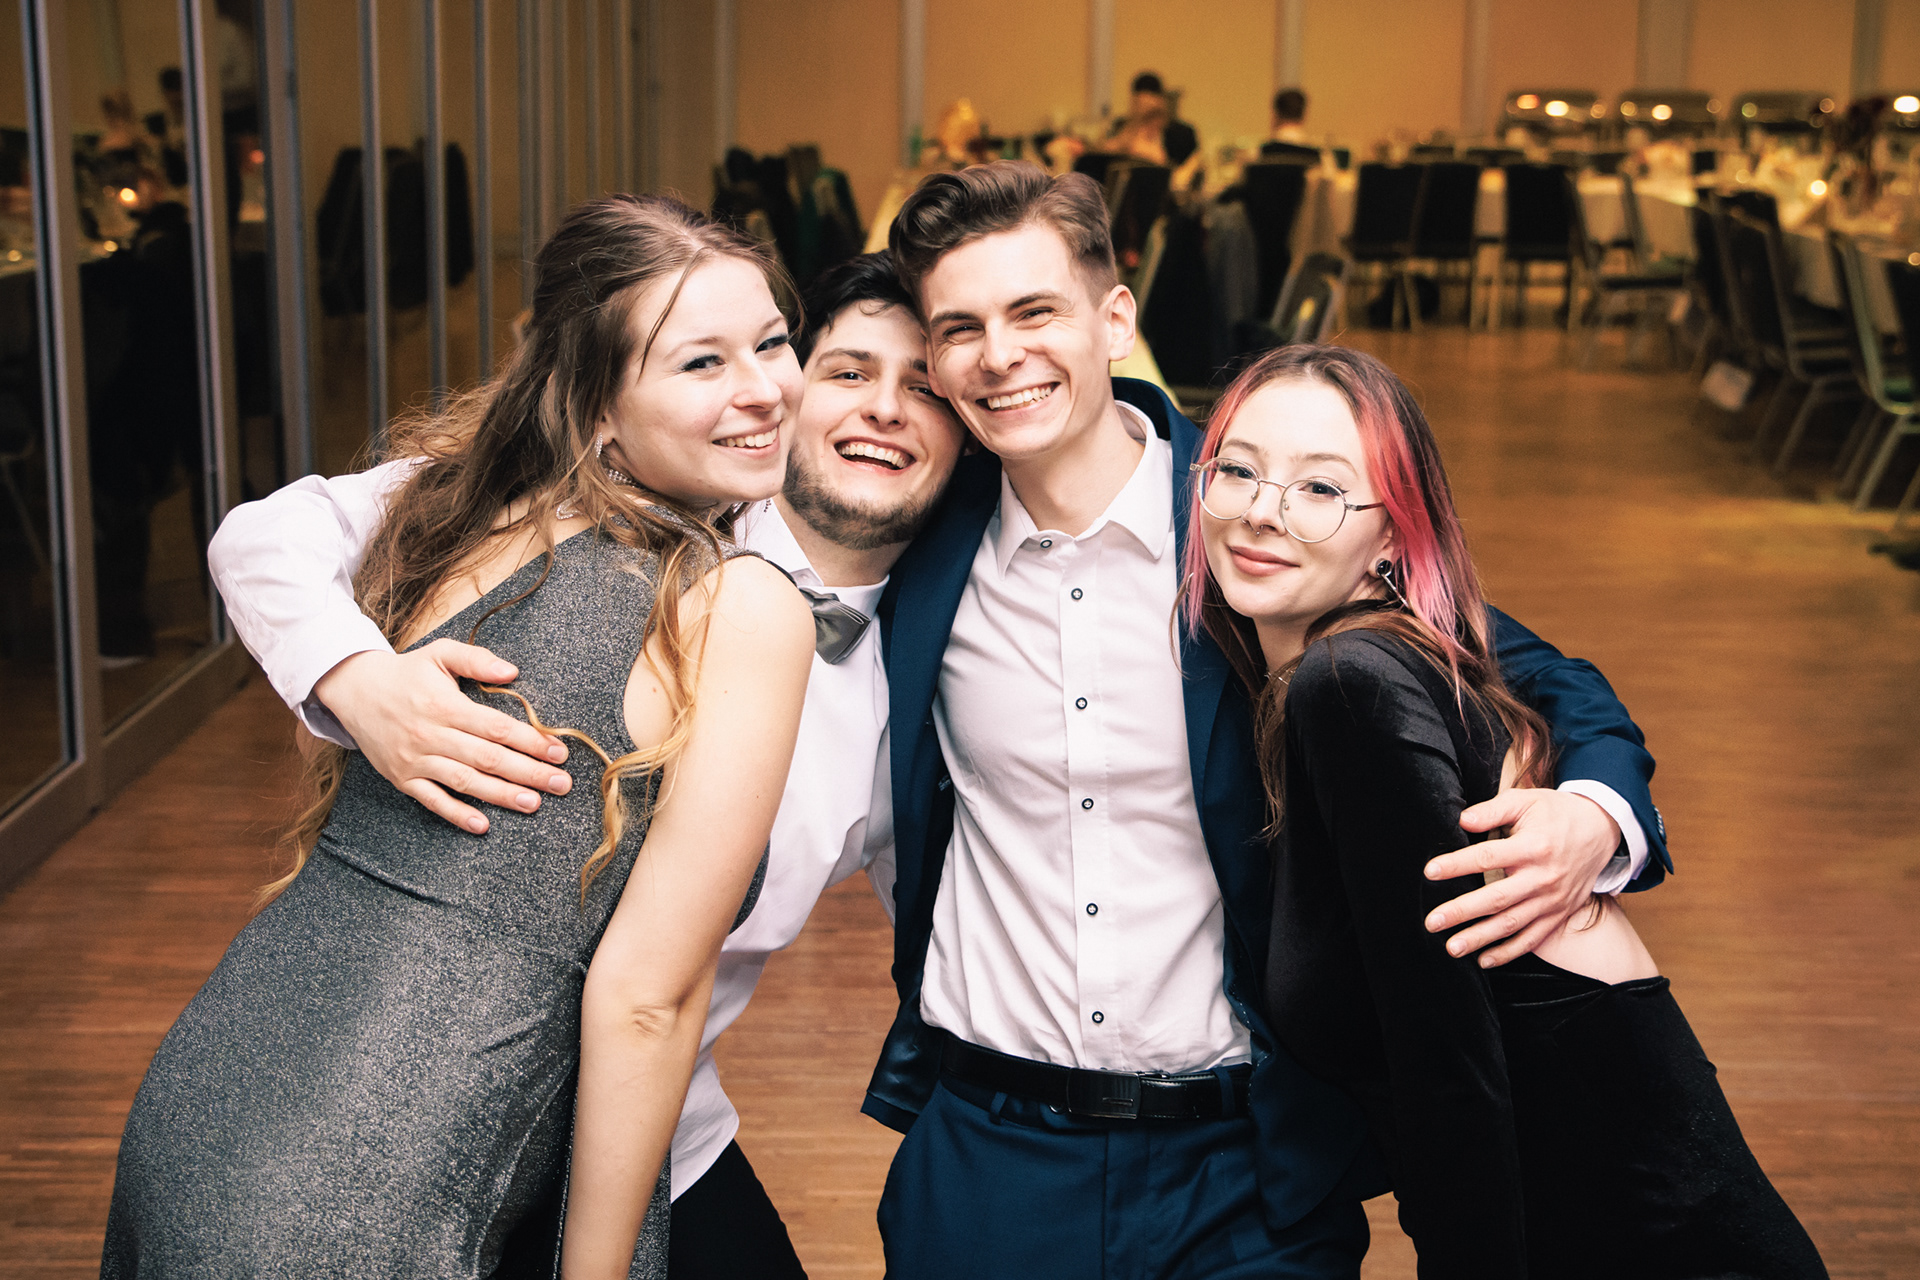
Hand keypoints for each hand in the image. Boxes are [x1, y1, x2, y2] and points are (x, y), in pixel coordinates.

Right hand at [313, 641, 571, 833]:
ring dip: (500, 795)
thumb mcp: (440, 653)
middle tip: (561, 784)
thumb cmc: (406, 673)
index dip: (530, 741)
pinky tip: (482, 825)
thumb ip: (477, 660)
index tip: (558, 753)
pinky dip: (456, 814)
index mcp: (445, 704)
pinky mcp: (402, 778)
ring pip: (464, 782)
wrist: (354, 690)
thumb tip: (513, 672)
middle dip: (528, 773)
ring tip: (534, 803)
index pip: (496, 727)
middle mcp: (431, 734)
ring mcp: (415, 760)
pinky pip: (432, 800)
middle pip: (487, 758)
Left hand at [1422, 788, 1620, 967]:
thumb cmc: (1557, 813)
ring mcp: (1552, 900)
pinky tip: (1484, 960)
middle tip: (1432, 922)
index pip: (1487, 857)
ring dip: (1480, 939)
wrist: (1603, 830)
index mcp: (1533, 847)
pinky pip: (1533, 938)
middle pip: (1496, 898)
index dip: (1457, 865)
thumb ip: (1493, 810)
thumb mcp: (1527, 801)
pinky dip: (1509, 952)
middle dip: (1462, 912)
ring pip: (1512, 924)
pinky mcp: (1559, 913)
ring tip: (1452, 948)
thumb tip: (1463, 820)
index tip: (1430, 872)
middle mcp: (1543, 877)